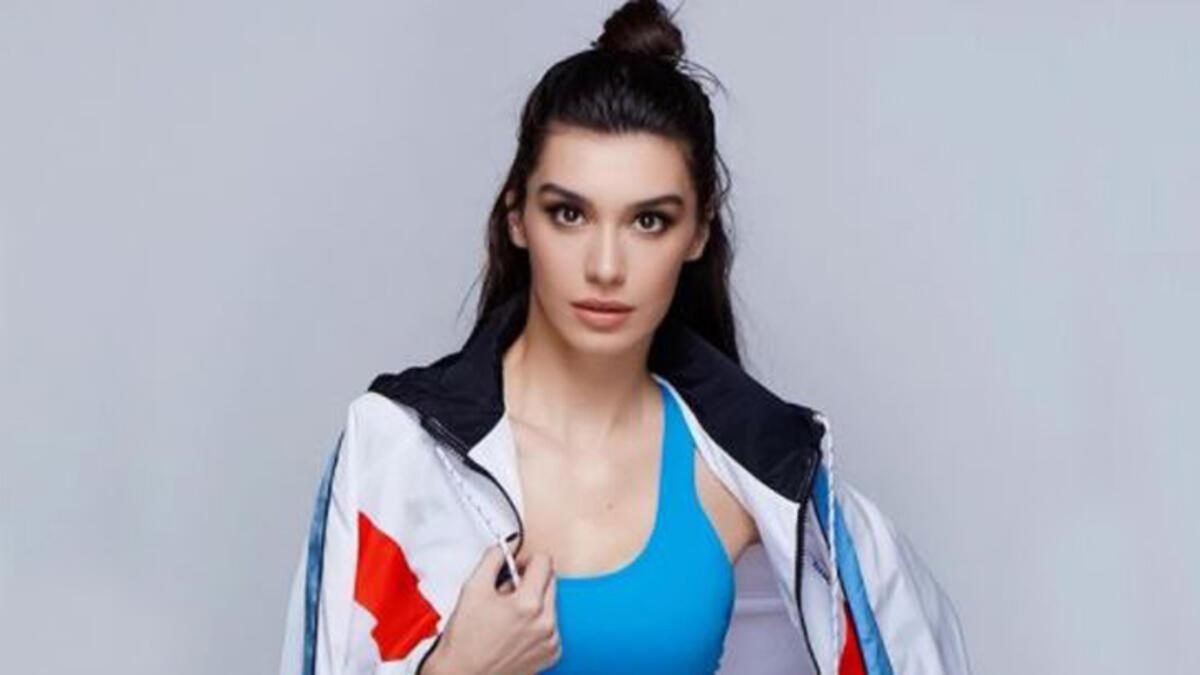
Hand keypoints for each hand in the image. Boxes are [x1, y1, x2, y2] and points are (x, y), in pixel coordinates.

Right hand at [429, 544, 560, 674]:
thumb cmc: (465, 639)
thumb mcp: (473, 588)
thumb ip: (494, 558)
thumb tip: (507, 544)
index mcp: (529, 604)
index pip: (544, 562)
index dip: (526, 559)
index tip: (515, 567)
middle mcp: (546, 623)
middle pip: (551, 580)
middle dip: (531, 580)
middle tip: (506, 592)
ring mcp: (551, 640)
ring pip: (552, 603)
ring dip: (535, 602)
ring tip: (508, 615)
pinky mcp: (552, 654)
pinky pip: (552, 626)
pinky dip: (538, 623)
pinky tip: (516, 630)